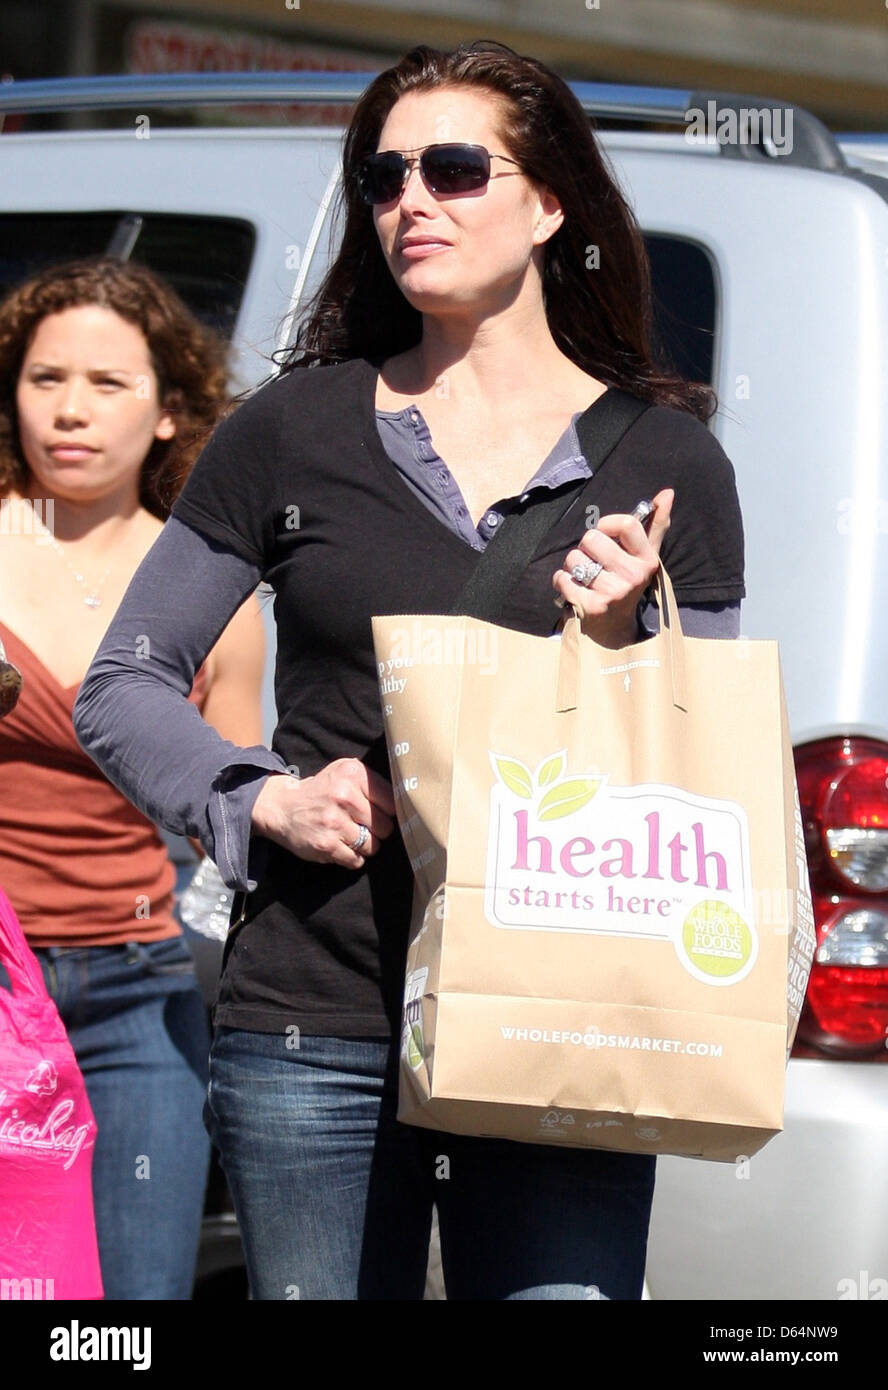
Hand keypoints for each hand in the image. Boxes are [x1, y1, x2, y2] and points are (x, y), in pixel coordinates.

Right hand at [250, 758, 395, 869]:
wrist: (282, 807)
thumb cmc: (322, 791)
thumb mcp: (344, 773)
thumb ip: (373, 783)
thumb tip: (408, 803)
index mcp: (353, 773)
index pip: (392, 802)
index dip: (387, 812)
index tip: (378, 813)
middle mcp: (343, 795)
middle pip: (385, 827)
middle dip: (377, 831)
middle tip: (361, 826)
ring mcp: (334, 821)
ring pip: (372, 846)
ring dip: (365, 846)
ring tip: (350, 836)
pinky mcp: (326, 844)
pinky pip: (356, 860)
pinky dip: (352, 858)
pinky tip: (341, 846)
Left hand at [552, 488, 672, 647]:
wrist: (615, 628)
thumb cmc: (628, 582)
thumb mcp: (646, 555)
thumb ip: (655, 524)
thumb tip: (667, 493)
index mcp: (647, 560)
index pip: (625, 523)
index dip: (606, 523)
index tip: (604, 532)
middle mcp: (633, 576)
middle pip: (591, 538)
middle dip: (585, 548)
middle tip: (593, 561)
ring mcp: (612, 593)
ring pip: (574, 559)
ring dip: (572, 566)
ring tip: (584, 576)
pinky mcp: (590, 607)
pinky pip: (562, 579)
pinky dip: (561, 581)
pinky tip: (573, 588)